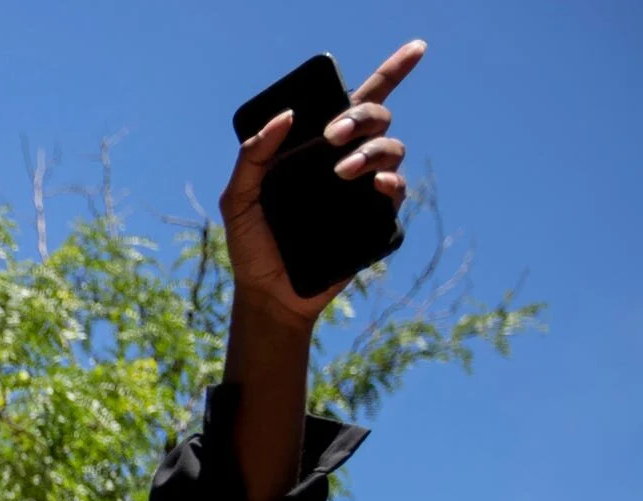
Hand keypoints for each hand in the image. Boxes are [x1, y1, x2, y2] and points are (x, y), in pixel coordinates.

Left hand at [221, 40, 424, 326]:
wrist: (268, 295)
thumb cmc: (252, 245)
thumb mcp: (239, 199)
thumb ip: (252, 157)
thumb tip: (287, 116)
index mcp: (317, 149)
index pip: (357, 101)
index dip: (393, 70)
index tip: (417, 48)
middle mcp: (347, 161)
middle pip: (378, 117)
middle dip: (361, 116)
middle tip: (331, 135)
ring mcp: (364, 190)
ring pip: (391, 149)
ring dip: (371, 151)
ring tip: (342, 171)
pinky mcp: (376, 220)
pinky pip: (397, 191)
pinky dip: (390, 183)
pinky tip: (375, 185)